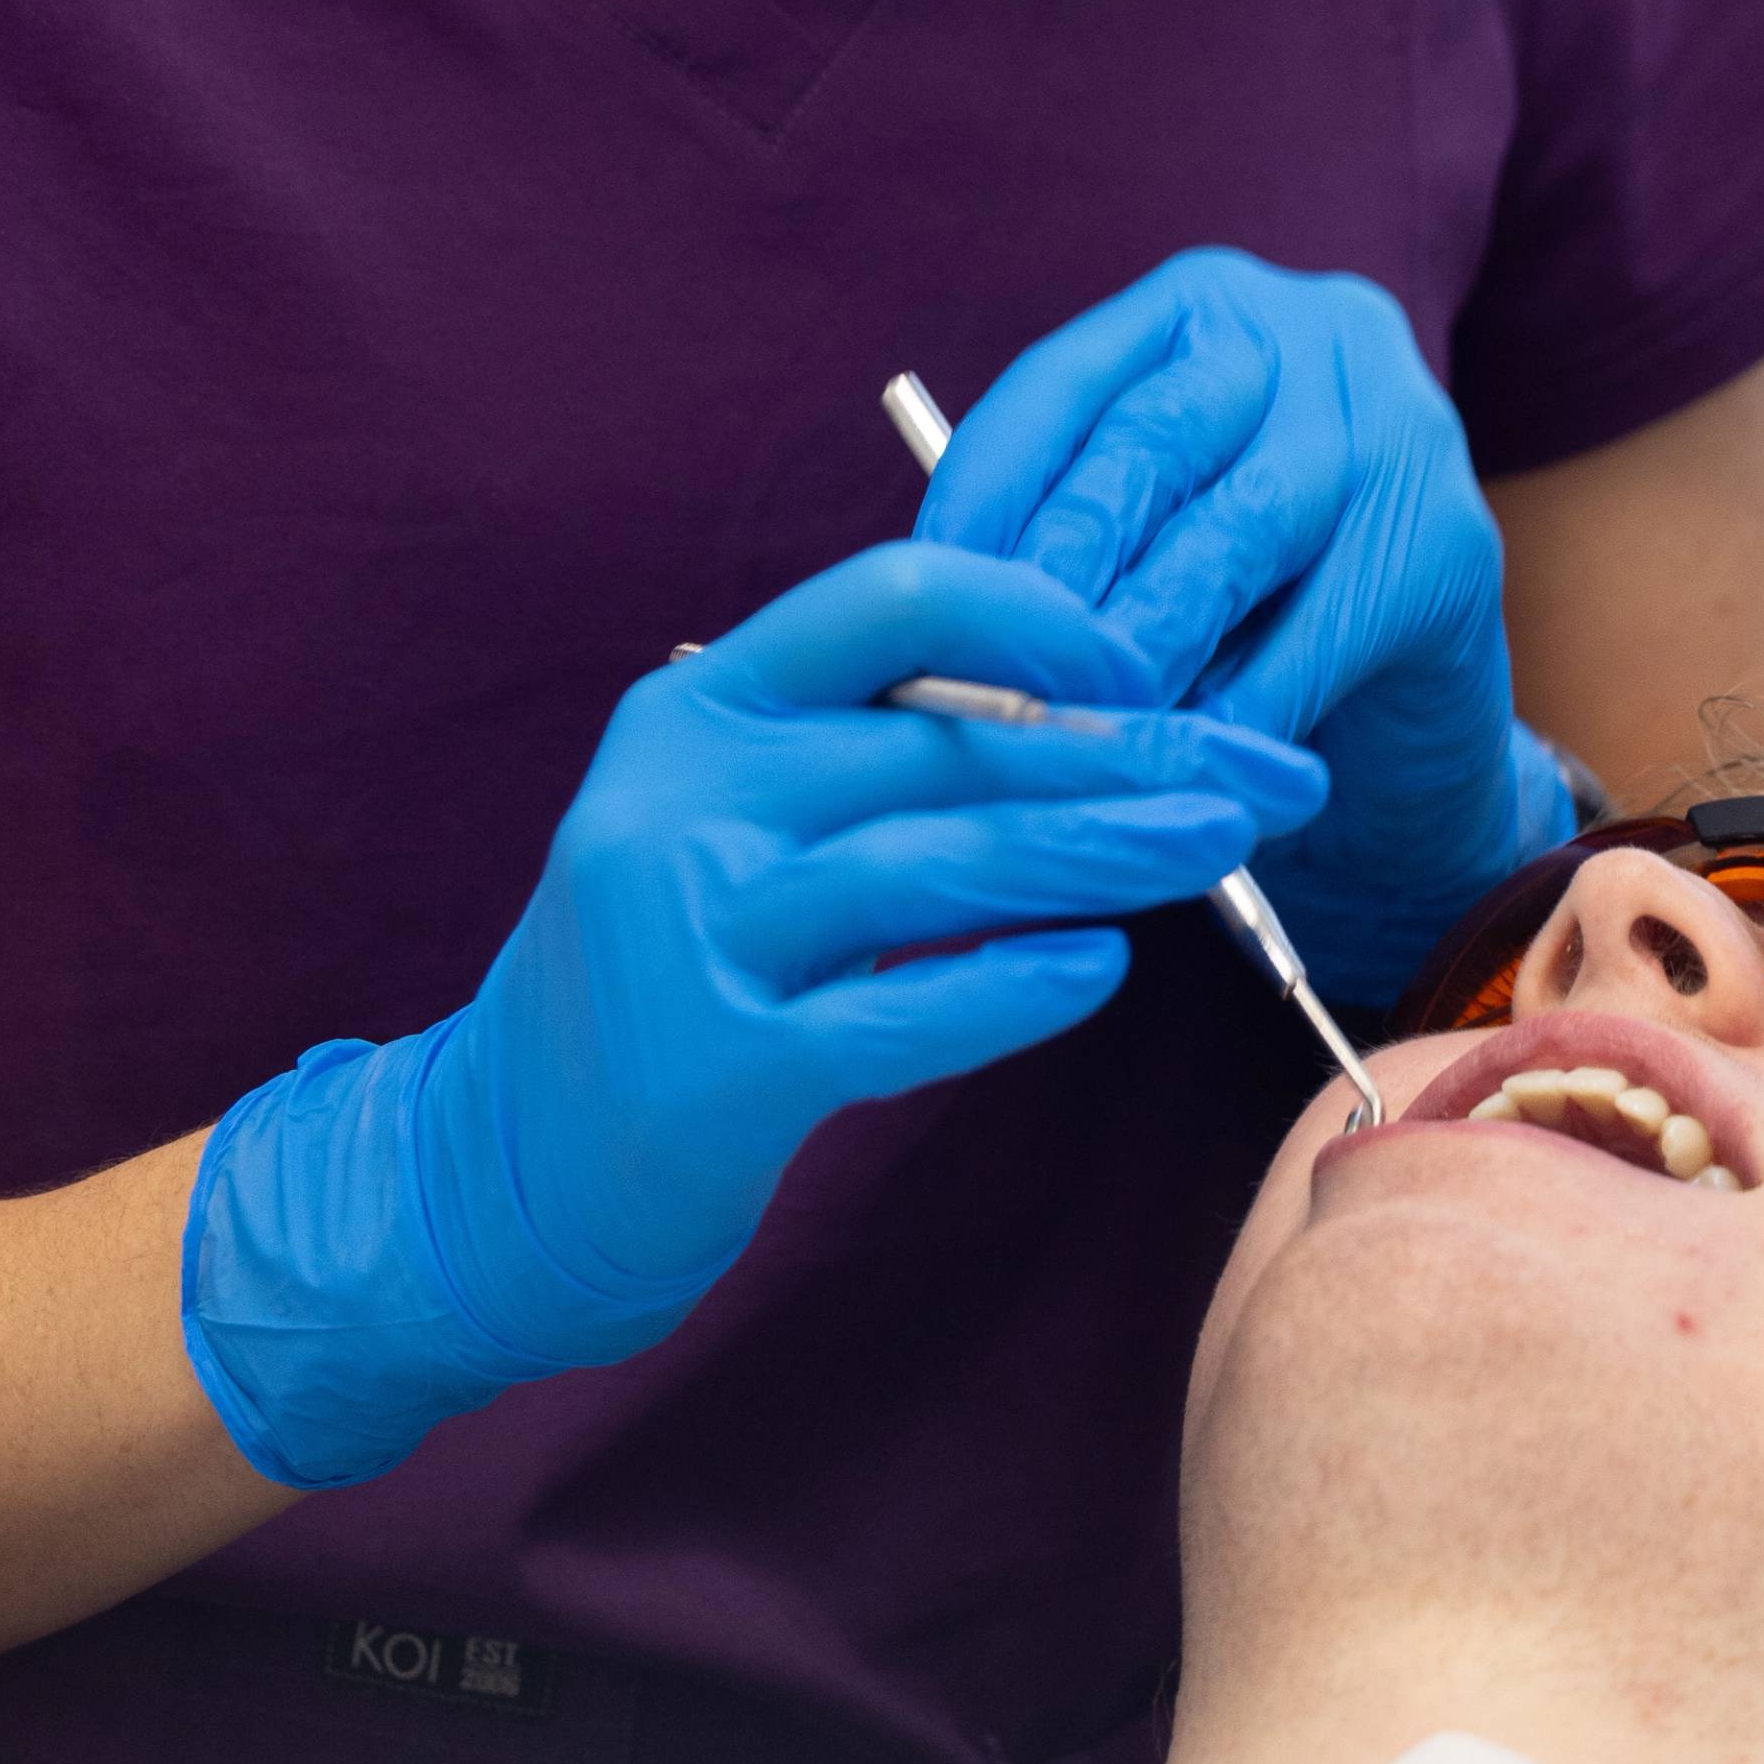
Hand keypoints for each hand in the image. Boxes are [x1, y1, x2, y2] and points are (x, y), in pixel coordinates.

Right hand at [178, 541, 1328, 1489]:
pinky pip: (901, 1013)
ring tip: (1224, 847)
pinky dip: (1014, 986)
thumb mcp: (725, 825)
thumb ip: (866, 765)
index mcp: (697, 710)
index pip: (890, 598)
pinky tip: (1100, 972)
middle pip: (949, 740)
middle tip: (1268, 771)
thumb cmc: (658, 980)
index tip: (1149, 665)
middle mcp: (684, 798)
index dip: (1037, 613)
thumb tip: (1092, 725)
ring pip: (941, 863)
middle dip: (1134, 749)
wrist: (495, 1165)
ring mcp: (690, 932)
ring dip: (1107, 851)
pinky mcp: (716, 1070)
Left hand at [914, 254, 1585, 1004]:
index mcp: (1207, 310)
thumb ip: (1060, 538)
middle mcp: (1312, 335)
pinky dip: (1243, 706)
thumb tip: (928, 591)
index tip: (917, 586)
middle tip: (993, 666)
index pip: (1066, 379)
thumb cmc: (1232, 630)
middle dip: (1063, 565)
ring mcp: (1399, 426)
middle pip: (1153, 442)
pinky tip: (1184, 765)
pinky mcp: (1454, 542)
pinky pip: (1321, 629)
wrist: (1397, 744)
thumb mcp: (1135, 554)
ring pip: (1236, 531)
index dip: (986, 488)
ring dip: (1145, 638)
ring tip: (1078, 718)